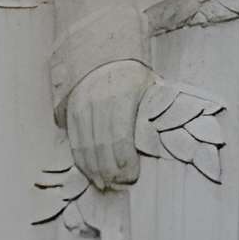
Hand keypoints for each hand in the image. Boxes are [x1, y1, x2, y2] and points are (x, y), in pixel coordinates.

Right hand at [65, 60, 154, 190]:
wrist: (103, 55)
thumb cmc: (133, 77)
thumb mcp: (149, 86)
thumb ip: (153, 112)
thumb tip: (168, 141)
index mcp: (123, 95)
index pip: (121, 137)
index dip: (125, 161)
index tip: (131, 176)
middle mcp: (99, 100)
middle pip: (102, 145)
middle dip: (110, 170)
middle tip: (119, 184)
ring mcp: (82, 104)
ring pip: (85, 145)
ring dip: (94, 169)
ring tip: (104, 184)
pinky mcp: (71, 110)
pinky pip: (74, 140)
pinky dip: (81, 159)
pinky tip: (90, 172)